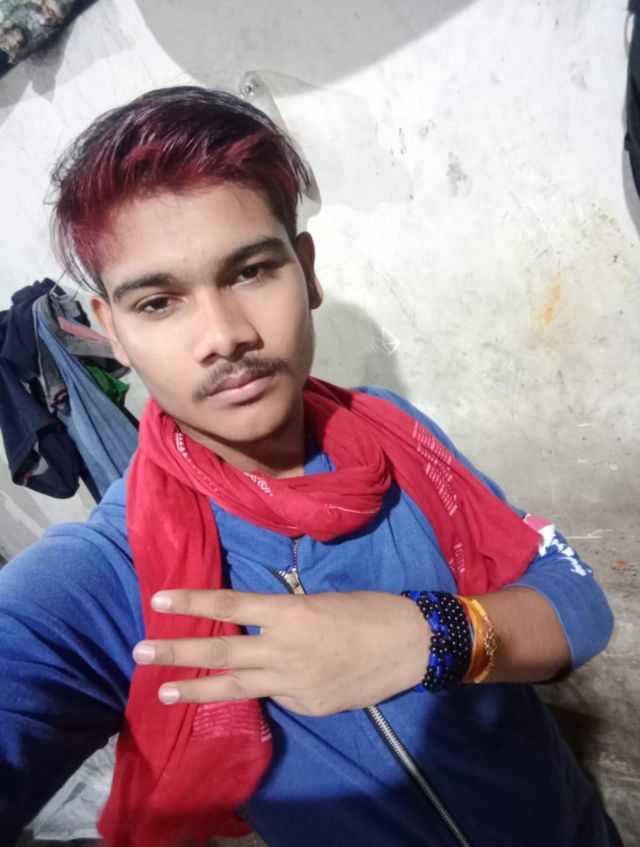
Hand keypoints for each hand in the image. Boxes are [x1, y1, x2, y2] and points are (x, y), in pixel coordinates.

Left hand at [133, 590, 429, 715]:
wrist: (411, 646)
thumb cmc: (369, 609)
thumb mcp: (321, 601)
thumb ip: (286, 616)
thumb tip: (262, 625)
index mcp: (289, 613)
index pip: (229, 607)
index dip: (192, 603)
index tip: (159, 601)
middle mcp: (284, 649)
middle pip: (221, 652)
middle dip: (177, 652)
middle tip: (140, 652)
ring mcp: (294, 683)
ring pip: (236, 687)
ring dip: (197, 688)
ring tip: (164, 691)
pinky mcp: (307, 706)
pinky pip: (276, 696)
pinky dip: (263, 690)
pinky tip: (259, 686)